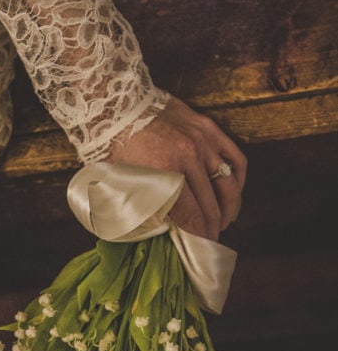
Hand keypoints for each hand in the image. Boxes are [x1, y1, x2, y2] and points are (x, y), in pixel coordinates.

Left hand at [106, 97, 246, 240]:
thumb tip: (153, 233)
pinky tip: (232, 193)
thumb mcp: (119, 180)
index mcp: (165, 171)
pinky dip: (238, 180)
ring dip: (228, 209)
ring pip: (228, 185)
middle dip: (212, 229)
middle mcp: (188, 156)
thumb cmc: (113, 142)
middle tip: (210, 241)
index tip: (200, 249)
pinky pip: (236, 158)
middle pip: (210, 205)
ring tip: (222, 221)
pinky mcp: (208, 128)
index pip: (192, 216)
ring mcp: (202, 141)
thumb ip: (137, 204)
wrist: (117, 101)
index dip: (199, 237)